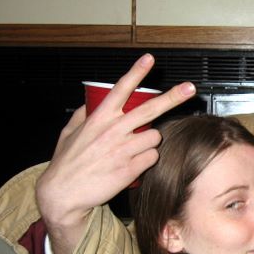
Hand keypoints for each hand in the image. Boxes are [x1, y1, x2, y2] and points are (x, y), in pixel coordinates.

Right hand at [35, 53, 195, 253]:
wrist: (64, 194)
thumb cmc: (66, 164)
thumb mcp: (69, 133)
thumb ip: (82, 115)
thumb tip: (90, 104)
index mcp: (99, 118)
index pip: (121, 89)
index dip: (136, 72)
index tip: (149, 59)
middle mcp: (114, 130)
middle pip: (151, 109)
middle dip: (173, 96)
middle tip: (189, 88)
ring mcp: (124, 149)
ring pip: (155, 136)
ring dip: (149, 141)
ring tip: (133, 149)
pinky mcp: (131, 168)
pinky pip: (153, 157)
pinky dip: (148, 159)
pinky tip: (134, 163)